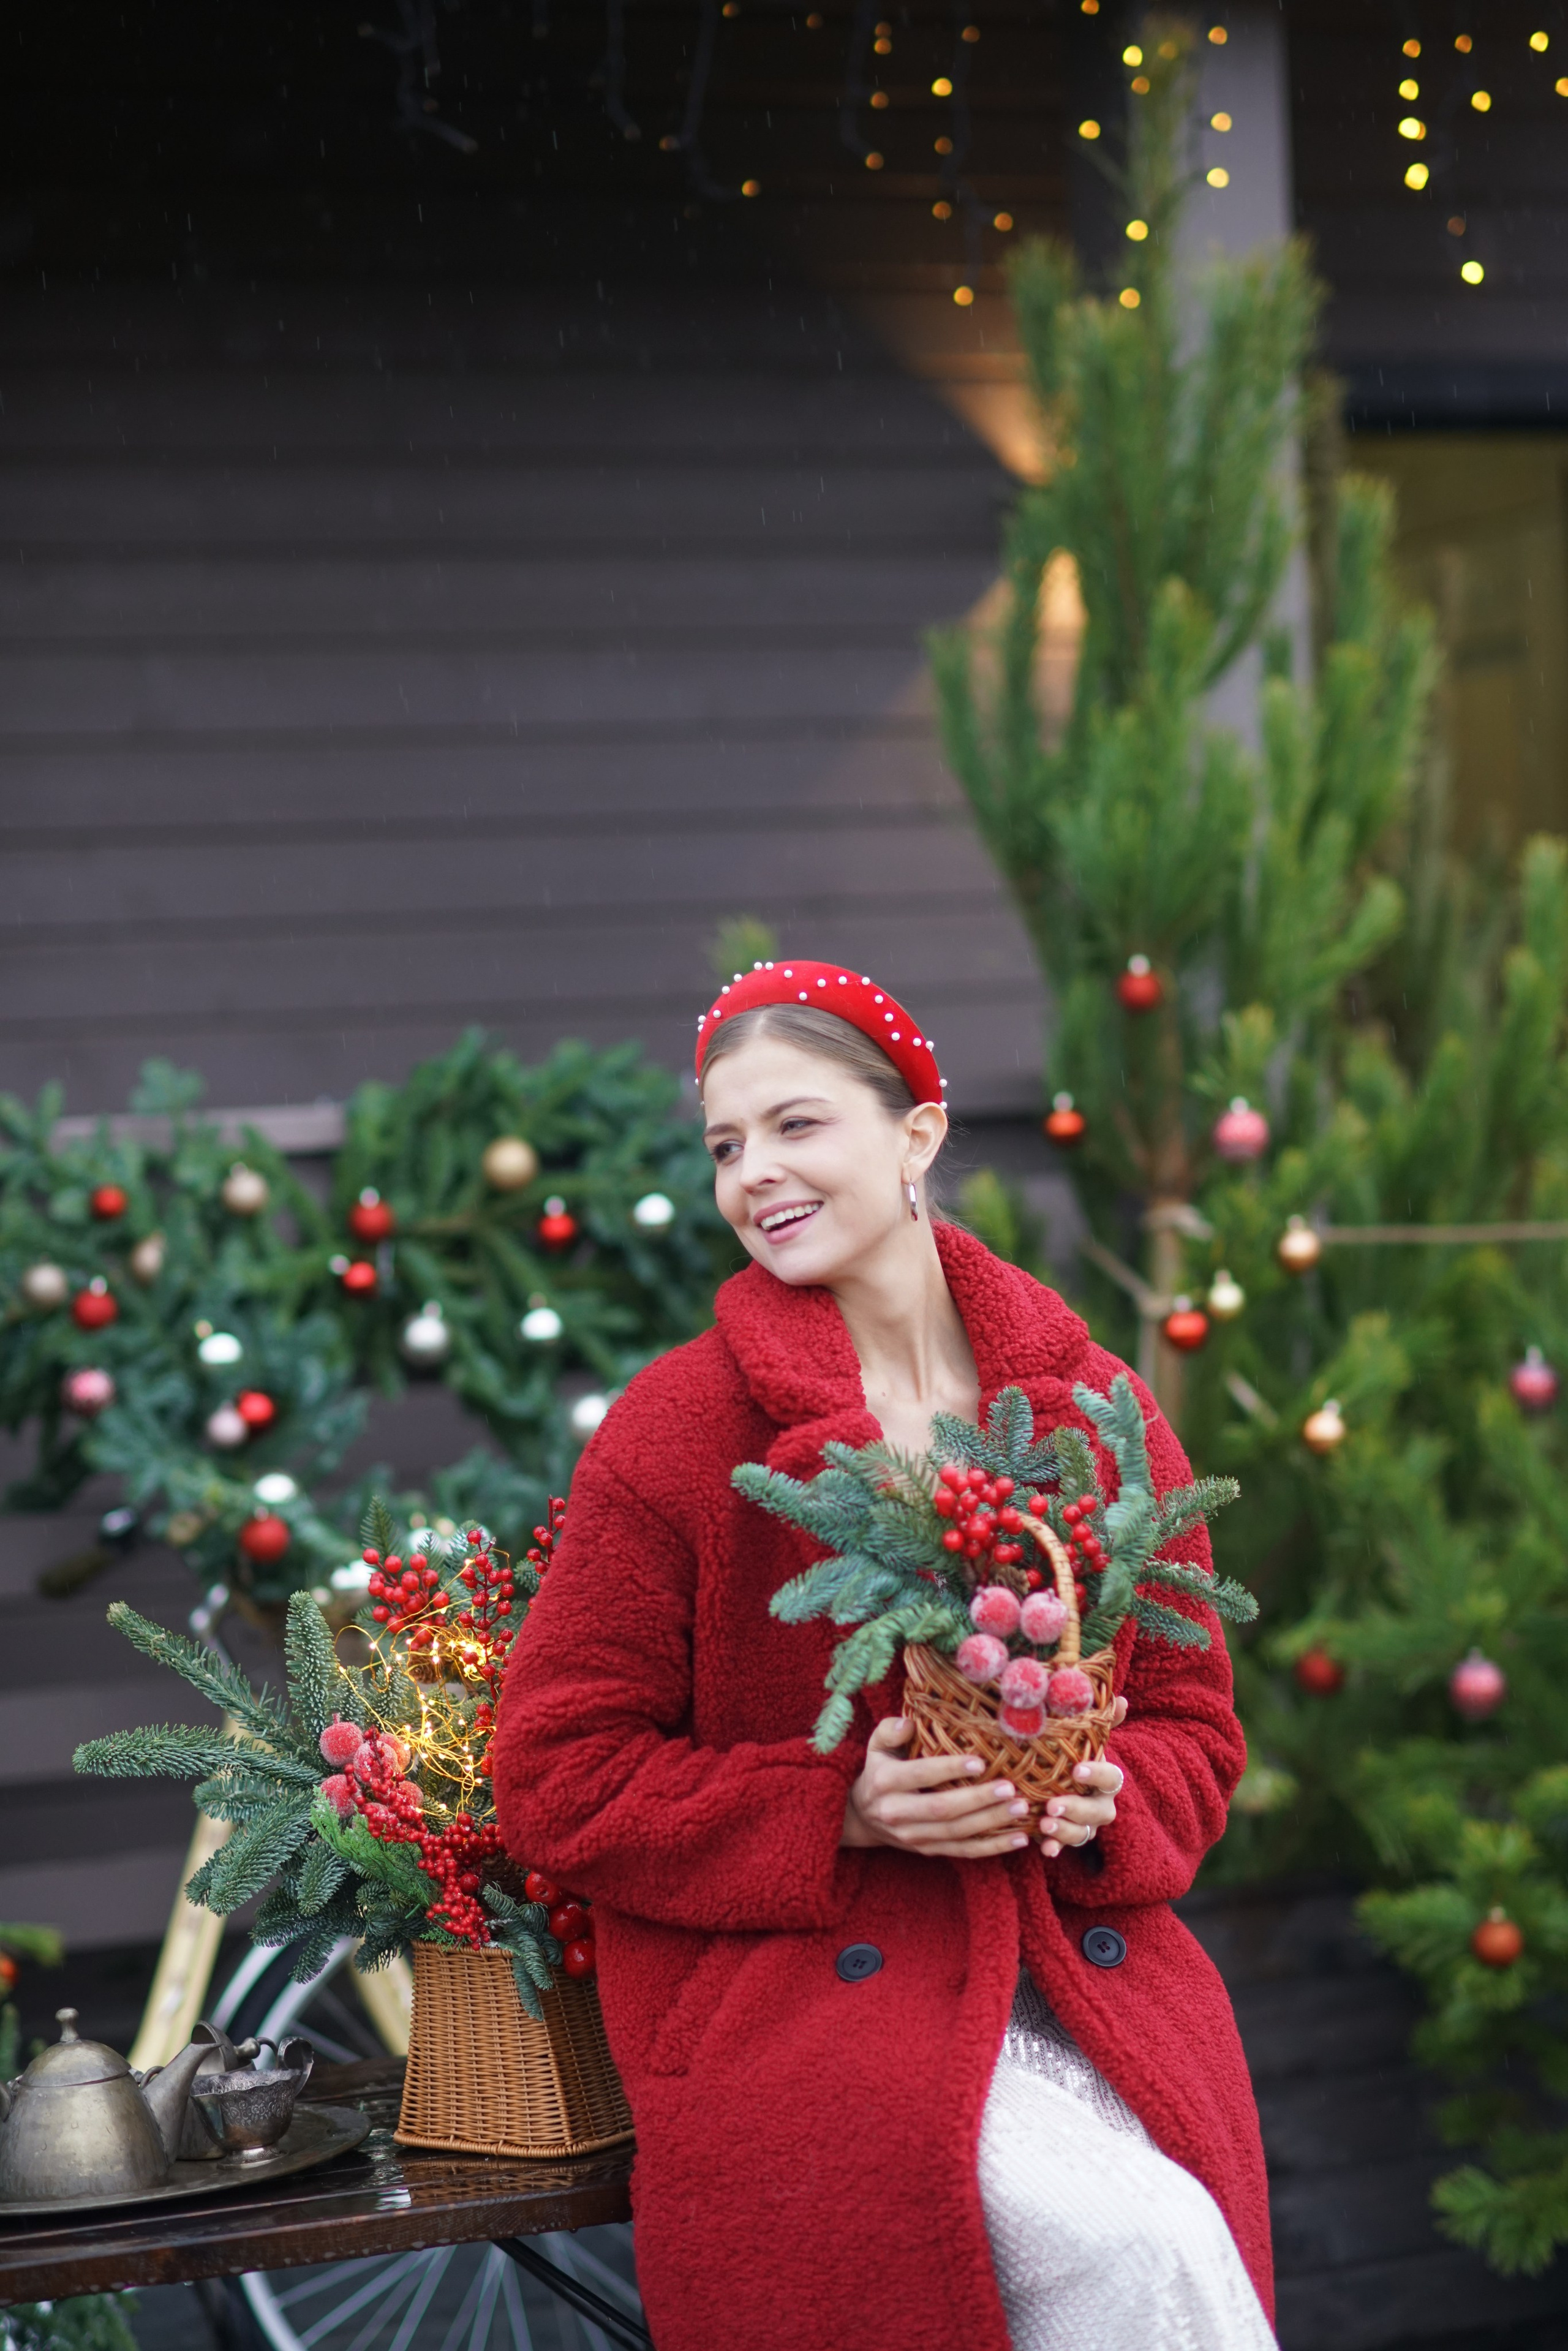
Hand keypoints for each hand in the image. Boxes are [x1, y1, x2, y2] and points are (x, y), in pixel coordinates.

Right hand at [842, 1717, 1032, 1857]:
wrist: (861, 1817)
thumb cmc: (878, 1771)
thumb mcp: (875, 1746)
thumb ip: (889, 1731)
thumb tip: (908, 1723)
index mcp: (885, 1782)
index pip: (919, 1775)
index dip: (948, 1769)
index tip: (979, 1761)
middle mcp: (897, 1813)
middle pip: (942, 1809)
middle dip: (978, 1800)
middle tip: (1010, 1788)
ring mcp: (913, 1836)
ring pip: (957, 1833)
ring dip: (991, 1823)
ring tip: (1020, 1809)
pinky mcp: (928, 1850)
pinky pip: (963, 1852)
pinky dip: (993, 1848)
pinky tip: (1019, 1838)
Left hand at [1040, 1697, 1127, 1856]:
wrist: (1067, 1784)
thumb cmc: (1076, 1757)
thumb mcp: (1087, 1740)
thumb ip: (1103, 1722)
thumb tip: (1122, 1699)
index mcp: (1107, 1780)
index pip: (1111, 1777)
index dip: (1097, 1774)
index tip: (1077, 1770)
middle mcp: (1101, 1804)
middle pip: (1099, 1812)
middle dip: (1077, 1809)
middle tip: (1053, 1805)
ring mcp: (1086, 1824)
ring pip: (1083, 1832)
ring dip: (1065, 1831)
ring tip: (1044, 1824)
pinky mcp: (1068, 1838)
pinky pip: (1065, 1847)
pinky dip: (1056, 1848)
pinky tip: (1045, 1849)